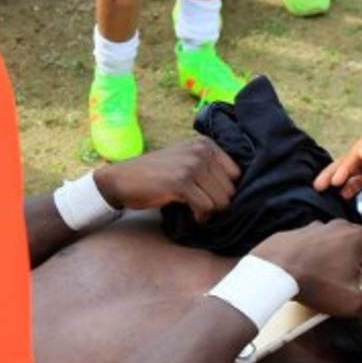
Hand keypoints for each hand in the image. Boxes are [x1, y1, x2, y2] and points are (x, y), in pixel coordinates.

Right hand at [94, 137, 240, 222]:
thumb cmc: (156, 176)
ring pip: (221, 201)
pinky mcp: (181, 181)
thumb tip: (240, 192)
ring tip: (194, 209)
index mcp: (206, 144)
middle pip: (230, 190)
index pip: (237, 175)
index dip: (225, 191)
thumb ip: (210, 169)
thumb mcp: (186, 162)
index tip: (209, 197)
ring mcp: (191, 165)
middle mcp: (201, 151)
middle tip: (199, 206)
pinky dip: (200, 217)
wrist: (121, 179)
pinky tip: (191, 215)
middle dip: (217, 204)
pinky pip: (206, 208)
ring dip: (209, 212)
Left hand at [251, 221, 361, 318]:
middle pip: (361, 235)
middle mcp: (340, 229)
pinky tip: (313, 261)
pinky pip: (315, 237)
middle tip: (361, 265)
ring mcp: (318, 227)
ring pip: (338, 233)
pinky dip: (318, 246)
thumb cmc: (314, 283)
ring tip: (336, 264)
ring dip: (341, 245)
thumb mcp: (348, 302)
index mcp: (358, 243)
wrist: (274, 270)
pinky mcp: (299, 231)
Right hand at [313, 122, 361, 199]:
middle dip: (332, 174)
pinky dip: (352, 188)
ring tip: (326, 194)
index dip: (344, 167)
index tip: (336, 180)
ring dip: (339, 183)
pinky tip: (344, 196)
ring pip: (352, 174)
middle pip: (347, 163)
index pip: (354, 154)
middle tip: (318, 186)